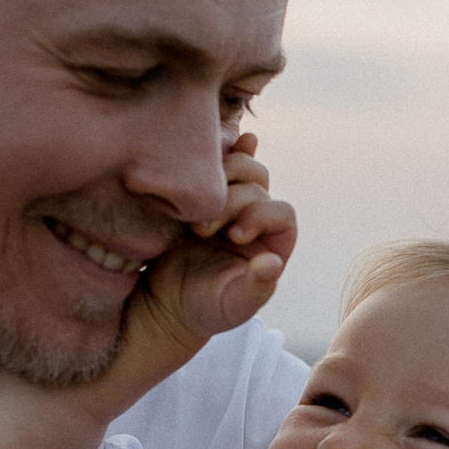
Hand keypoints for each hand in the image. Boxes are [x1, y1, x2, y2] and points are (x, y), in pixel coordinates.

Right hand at [136, 132, 297, 344]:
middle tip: (202, 230)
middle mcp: (255, 218)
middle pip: (259, 184)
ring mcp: (228, 201)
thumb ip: (256, 288)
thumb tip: (273, 264)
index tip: (233, 237)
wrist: (166, 301)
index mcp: (272, 244)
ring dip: (220, 176)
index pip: (282, 215)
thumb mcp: (231, 306)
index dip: (260, 217)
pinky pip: (216, 163)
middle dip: (233, 200)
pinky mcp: (202, 192)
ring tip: (195, 207)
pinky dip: (221, 148)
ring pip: (240, 168)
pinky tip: (218, 140)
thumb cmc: (205, 308)